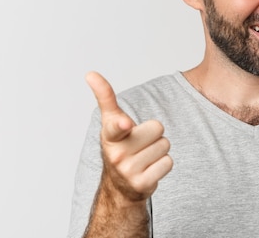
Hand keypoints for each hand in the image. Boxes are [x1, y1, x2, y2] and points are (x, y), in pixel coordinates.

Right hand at [86, 71, 172, 202]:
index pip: (115, 126)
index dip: (121, 124)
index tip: (125, 123)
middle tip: (141, 144)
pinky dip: (163, 164)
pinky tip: (149, 168)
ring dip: (159, 150)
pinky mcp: (141, 184)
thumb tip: (90, 73)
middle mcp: (116, 154)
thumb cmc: (120, 144)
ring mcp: (128, 170)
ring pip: (164, 145)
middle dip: (154, 135)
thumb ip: (105, 97)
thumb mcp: (111, 121)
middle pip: (158, 129)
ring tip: (144, 156)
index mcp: (109, 135)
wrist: (120, 185)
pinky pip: (168, 162)